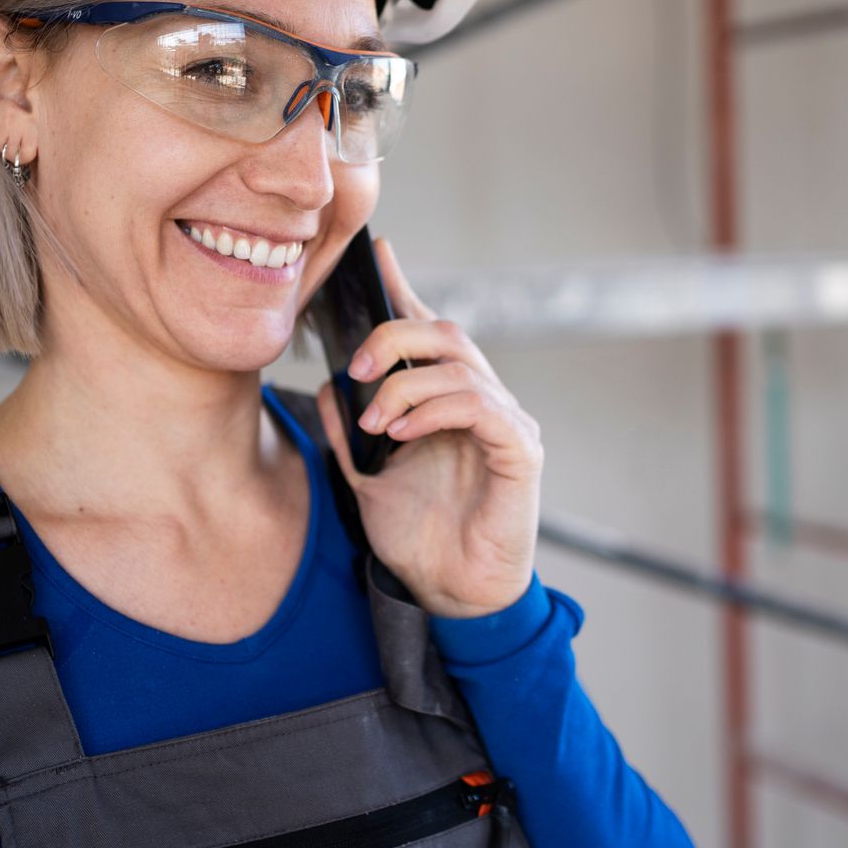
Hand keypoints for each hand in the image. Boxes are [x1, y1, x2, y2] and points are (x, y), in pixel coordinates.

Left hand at [314, 236, 542, 619]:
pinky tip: (403, 433)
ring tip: (375, 419)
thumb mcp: (368, 479)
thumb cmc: (420, 538)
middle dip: (392, 339)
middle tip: (356, 369)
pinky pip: (480, 407)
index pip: (427, 332)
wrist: (451, 595)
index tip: (374, 252)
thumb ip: (350, 432)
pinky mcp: (521, 450)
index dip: (403, 289)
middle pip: (444, 333)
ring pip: (460, 364)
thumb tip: (326, 384)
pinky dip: (436, 410)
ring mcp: (506, 422)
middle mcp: (482, 402)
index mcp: (447, 401)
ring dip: (406, 385)